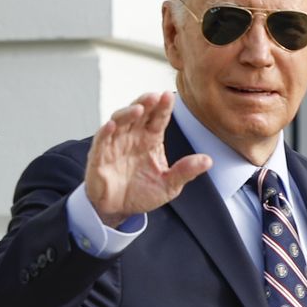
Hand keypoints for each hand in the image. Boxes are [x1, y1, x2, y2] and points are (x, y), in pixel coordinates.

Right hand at [84, 91, 212, 226]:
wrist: (119, 210)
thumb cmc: (142, 193)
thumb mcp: (169, 185)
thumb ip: (185, 171)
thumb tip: (208, 161)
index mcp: (150, 139)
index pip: (158, 118)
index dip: (163, 107)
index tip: (169, 96)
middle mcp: (132, 136)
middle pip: (138, 113)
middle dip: (145, 103)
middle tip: (154, 96)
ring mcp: (114, 144)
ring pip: (119, 121)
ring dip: (127, 113)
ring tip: (138, 109)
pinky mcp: (99, 156)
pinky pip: (101, 141)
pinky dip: (105, 132)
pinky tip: (111, 125)